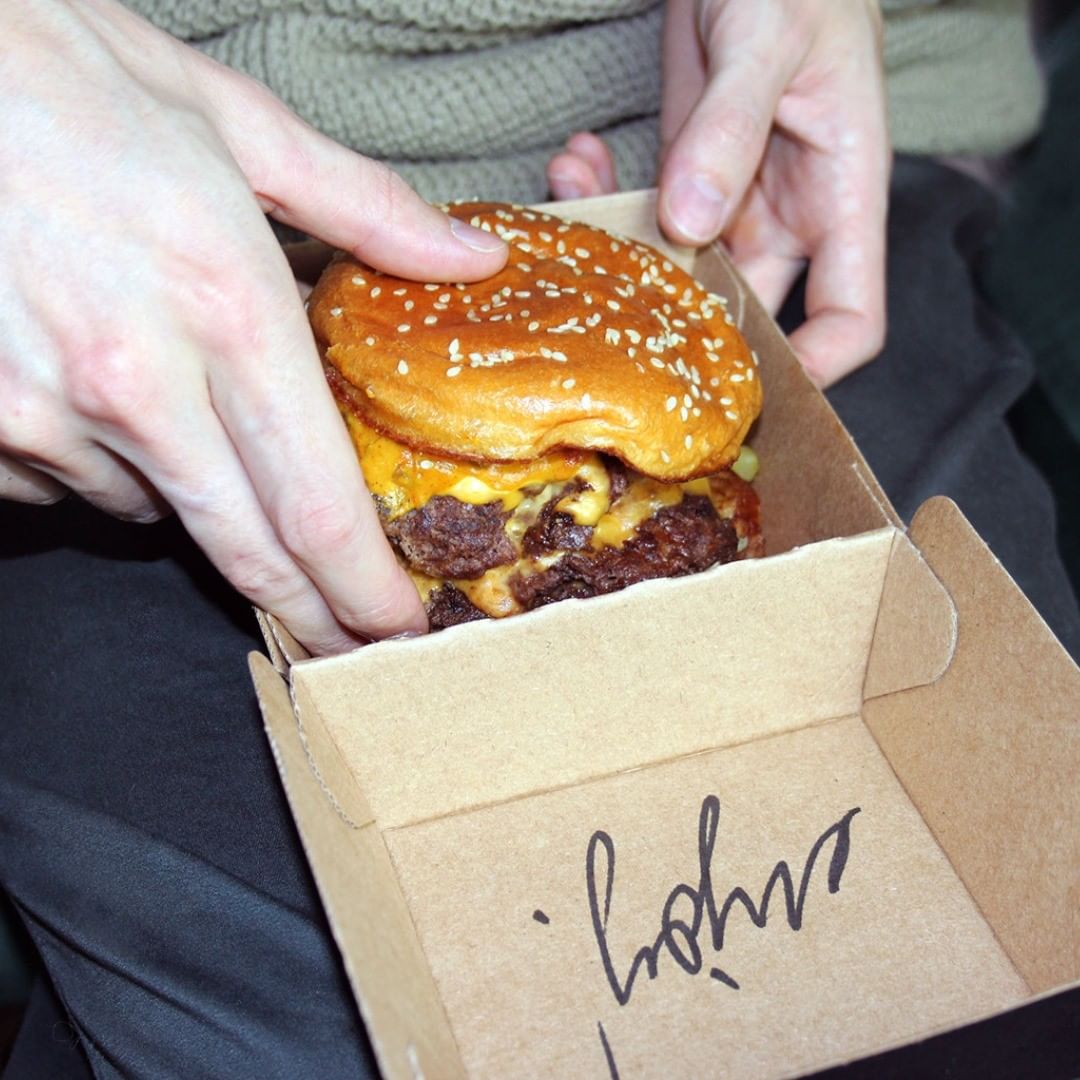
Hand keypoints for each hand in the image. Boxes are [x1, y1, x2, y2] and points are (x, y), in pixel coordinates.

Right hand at [0, 0, 506, 652]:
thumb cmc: (66, 74)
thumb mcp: (233, 122)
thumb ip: (366, 211)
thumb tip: (465, 261)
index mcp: (225, 306)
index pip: (315, 501)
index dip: (364, 585)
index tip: (397, 622)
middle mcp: (136, 381)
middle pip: (248, 547)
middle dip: (308, 610)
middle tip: (344, 640)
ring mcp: (43, 409)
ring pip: (158, 510)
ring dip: (200, 492)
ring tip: (191, 410)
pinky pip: (69, 484)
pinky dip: (111, 461)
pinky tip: (105, 392)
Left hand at [548, 0, 889, 386]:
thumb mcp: (767, 39)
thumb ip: (731, 130)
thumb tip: (691, 222)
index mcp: (842, 197)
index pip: (850, 315)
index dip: (813, 365)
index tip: (754, 391)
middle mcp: (789, 214)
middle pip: (750, 313)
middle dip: (690, 332)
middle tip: (622, 327)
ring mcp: (734, 199)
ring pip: (682, 271)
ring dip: (627, 256)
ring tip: (581, 207)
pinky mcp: (686, 175)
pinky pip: (645, 217)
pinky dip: (605, 198)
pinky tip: (577, 162)